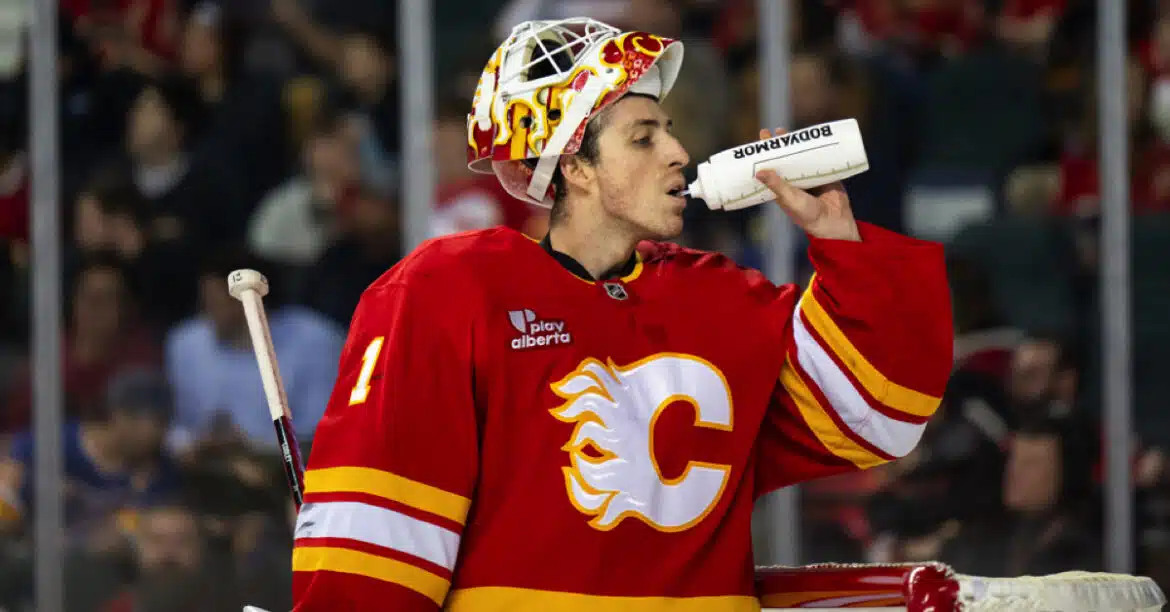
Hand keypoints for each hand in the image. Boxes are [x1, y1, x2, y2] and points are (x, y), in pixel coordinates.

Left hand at [753, 127, 860, 241]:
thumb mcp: (790, 198)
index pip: (771, 168)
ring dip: (796, 145)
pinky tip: (813, 138)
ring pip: (800, 157)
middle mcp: (794, 181)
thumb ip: (776, 185)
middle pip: (785, 159)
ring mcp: (809, 177)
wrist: (834, 221)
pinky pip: (819, 159)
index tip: (760, 143)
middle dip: (780, 146)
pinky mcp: (824, 174)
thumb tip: (758, 172)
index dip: (765, 156)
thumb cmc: (807, 214)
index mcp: (782, 188)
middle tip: (775, 130)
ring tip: (788, 131)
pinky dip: (816, 149)